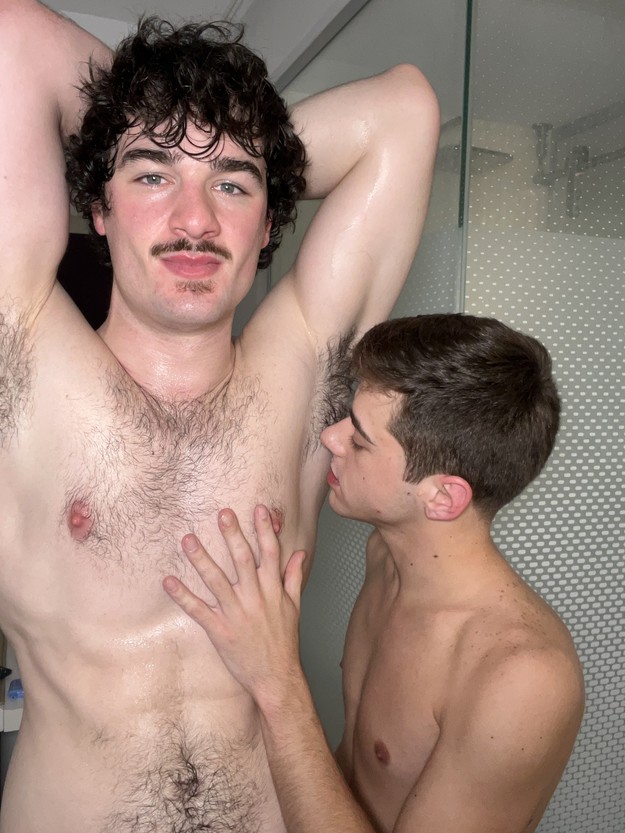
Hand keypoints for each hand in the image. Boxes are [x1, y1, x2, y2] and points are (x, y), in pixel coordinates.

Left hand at [163, 505, 305, 703]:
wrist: (276, 677)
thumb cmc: (284, 642)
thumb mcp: (294, 607)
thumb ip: (293, 577)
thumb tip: (299, 553)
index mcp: (272, 590)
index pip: (270, 553)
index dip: (264, 530)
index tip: (258, 509)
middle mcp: (255, 598)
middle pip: (242, 560)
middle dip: (232, 535)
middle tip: (222, 513)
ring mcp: (236, 613)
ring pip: (216, 581)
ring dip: (201, 559)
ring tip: (188, 539)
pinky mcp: (220, 630)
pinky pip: (198, 610)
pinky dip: (183, 595)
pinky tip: (169, 581)